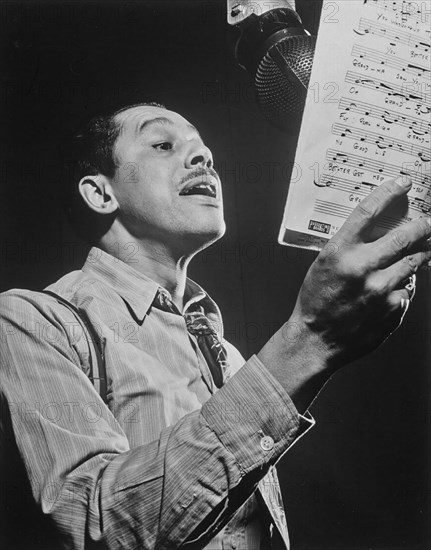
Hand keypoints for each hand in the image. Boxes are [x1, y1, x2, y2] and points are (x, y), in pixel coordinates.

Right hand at [291, 175, 430, 368]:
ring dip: (420, 253)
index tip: (402, 184)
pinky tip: (393, 289)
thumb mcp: (324, 264)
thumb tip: (381, 230)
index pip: (368, 211)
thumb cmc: (316, 301)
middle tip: (429, 221)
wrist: (316, 339)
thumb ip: (351, 247)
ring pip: (413, 261)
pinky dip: (404, 286)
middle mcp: (362, 268)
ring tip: (422, 250)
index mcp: (339, 252)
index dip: (389, 192)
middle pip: (404, 235)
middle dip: (423, 225)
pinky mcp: (393, 309)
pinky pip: (408, 290)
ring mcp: (380, 290)